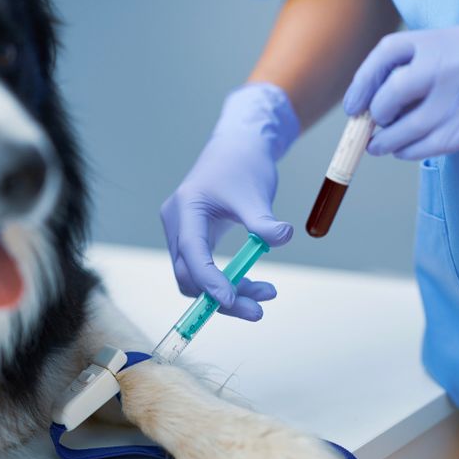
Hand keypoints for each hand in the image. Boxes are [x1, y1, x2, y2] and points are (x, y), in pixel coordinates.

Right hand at [161, 84, 297, 319]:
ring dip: (227, 292)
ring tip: (267, 294)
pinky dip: (226, 281)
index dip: (209, 280)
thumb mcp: (255, 193)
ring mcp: (181, 232)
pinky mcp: (193, 239)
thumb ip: (263, 220)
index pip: (192, 252)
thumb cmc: (243, 165)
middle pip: (188, 274)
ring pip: (195, 277)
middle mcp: (176, 223)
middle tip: (258, 310)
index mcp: (186, 208)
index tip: (233, 301)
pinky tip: (254, 285)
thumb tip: (282, 237)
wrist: (237, 148)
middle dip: (220, 297)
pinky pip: (202, 269)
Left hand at [343, 16, 458, 159]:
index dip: (363, 81)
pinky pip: (429, 144)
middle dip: (376, 114)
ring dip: (386, 141)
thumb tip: (377, 100)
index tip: (356, 104)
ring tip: (381, 146)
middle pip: (392, 92)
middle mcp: (457, 62)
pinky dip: (408, 151)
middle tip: (373, 126)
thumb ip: (428, 66)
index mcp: (450, 39)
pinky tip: (405, 151)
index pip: (389, 52)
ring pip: (407, 126)